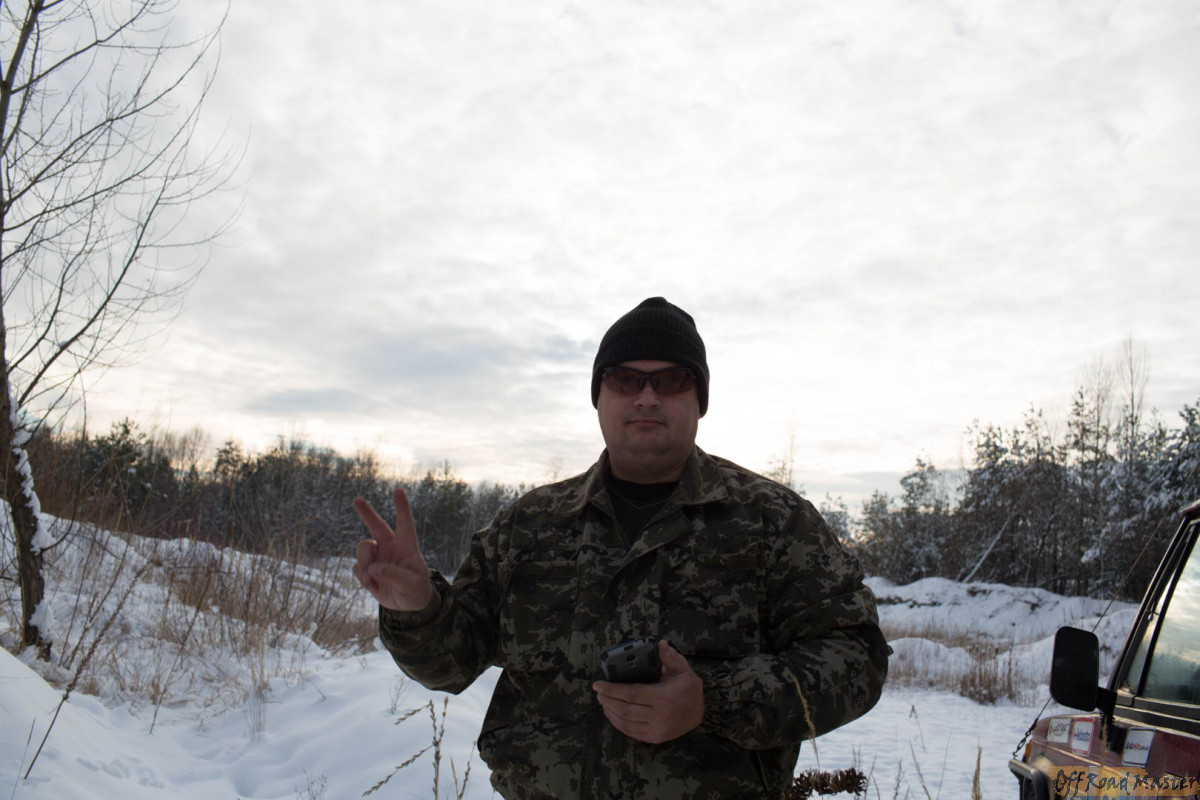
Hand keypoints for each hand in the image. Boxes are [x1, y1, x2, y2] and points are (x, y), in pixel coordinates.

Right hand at [352, 487, 434, 611]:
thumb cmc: (416, 590)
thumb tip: (373, 568)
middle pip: (376, 526)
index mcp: (406, 546)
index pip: (405, 523)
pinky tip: (372, 586)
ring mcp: (377, 557)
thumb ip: (394, 575)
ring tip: (371, 579)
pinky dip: (362, 578)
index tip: (398, 490)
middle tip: (357, 500)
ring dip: (364, 563)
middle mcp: (390, 547)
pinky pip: (357, 568)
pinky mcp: (367, 569)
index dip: (402, 507)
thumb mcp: (411, 585)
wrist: (407, 604)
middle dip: (366, 512)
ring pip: (363, 549)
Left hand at [592, 640, 704, 743]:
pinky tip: (612, 713)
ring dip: (610, 712)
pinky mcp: (654, 738)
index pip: (631, 694)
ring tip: (603, 701)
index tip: (598, 684)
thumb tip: (660, 644)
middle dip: (607, 700)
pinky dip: (618, 723)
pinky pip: (630, 732)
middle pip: (624, 710)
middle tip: (599, 692)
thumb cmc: (688, 688)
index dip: (612, 690)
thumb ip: (670, 656)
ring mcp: (656, 730)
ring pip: (625, 723)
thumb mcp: (683, 669)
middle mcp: (659, 717)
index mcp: (663, 698)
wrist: (700, 713)